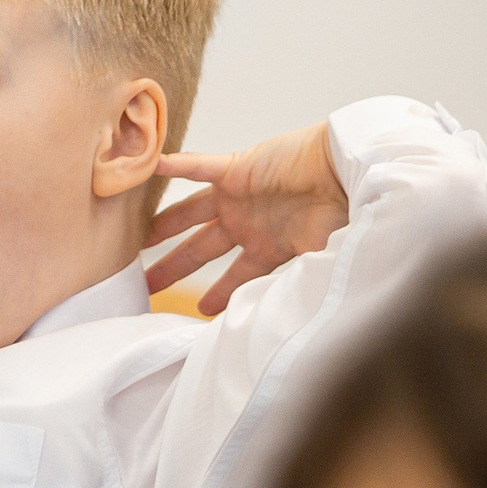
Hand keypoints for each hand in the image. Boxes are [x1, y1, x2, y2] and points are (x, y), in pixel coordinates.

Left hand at [148, 122, 350, 315]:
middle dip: (173, 267)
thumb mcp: (320, 261)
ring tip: (134, 238)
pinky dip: (176, 165)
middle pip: (199, 249)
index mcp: (270, 246)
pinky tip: (151, 166)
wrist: (351, 170)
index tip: (201, 313)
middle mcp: (249, 222)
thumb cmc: (344, 211)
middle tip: (144, 285)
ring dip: (162, 225)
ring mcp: (240, 195)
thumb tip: (282, 322)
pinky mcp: (238, 168)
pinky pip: (199, 167)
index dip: (219, 295)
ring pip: (188, 213)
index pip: (237, 277)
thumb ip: (298, 288)